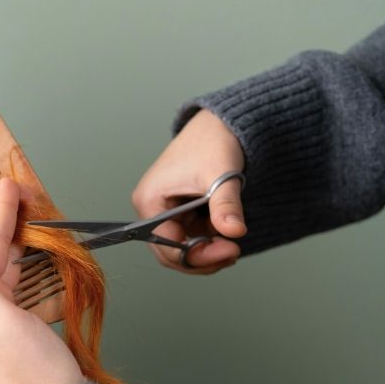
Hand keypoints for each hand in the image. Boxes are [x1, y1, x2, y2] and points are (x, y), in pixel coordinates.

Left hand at [0, 179, 84, 383]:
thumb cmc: (29, 371)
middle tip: (24, 192)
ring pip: (5, 264)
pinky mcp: (18, 326)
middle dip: (8, 220)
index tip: (8, 183)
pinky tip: (31, 254)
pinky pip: (17, 280)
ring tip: (29, 214)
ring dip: (17, 237)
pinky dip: (26, 260)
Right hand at [132, 109, 245, 273]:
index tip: (230, 250)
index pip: (166, 246)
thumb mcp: (220, 175)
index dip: (197, 256)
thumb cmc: (212, 143)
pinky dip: (210, 239)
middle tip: (233, 252)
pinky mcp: (179, 212)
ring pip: (183, 248)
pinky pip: (192, 237)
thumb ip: (225, 205)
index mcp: (150, 200)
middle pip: (171, 253)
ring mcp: (165, 212)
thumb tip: (234, 231)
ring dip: (209, 250)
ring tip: (232, 239)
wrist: (220, 125)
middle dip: (203, 257)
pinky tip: (226, 230)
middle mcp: (151, 209)